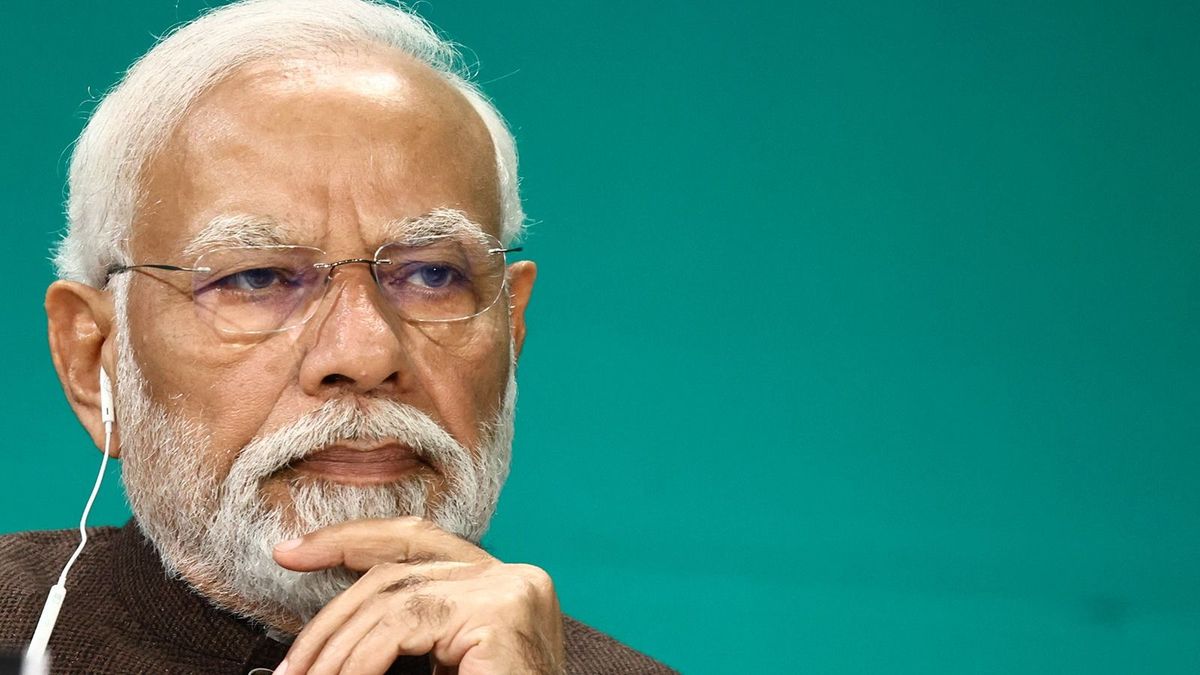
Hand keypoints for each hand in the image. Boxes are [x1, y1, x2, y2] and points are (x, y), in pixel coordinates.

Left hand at [271, 517, 565, 674]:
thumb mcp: (438, 667)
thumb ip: (406, 636)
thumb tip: (326, 641)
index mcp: (499, 584)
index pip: (416, 542)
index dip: (349, 540)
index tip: (291, 553)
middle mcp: (512, 576)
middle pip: (397, 571)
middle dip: (330, 619)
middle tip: (290, 666)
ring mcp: (511, 590)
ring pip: (394, 598)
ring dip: (337, 649)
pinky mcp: (502, 613)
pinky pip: (405, 625)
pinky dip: (361, 660)